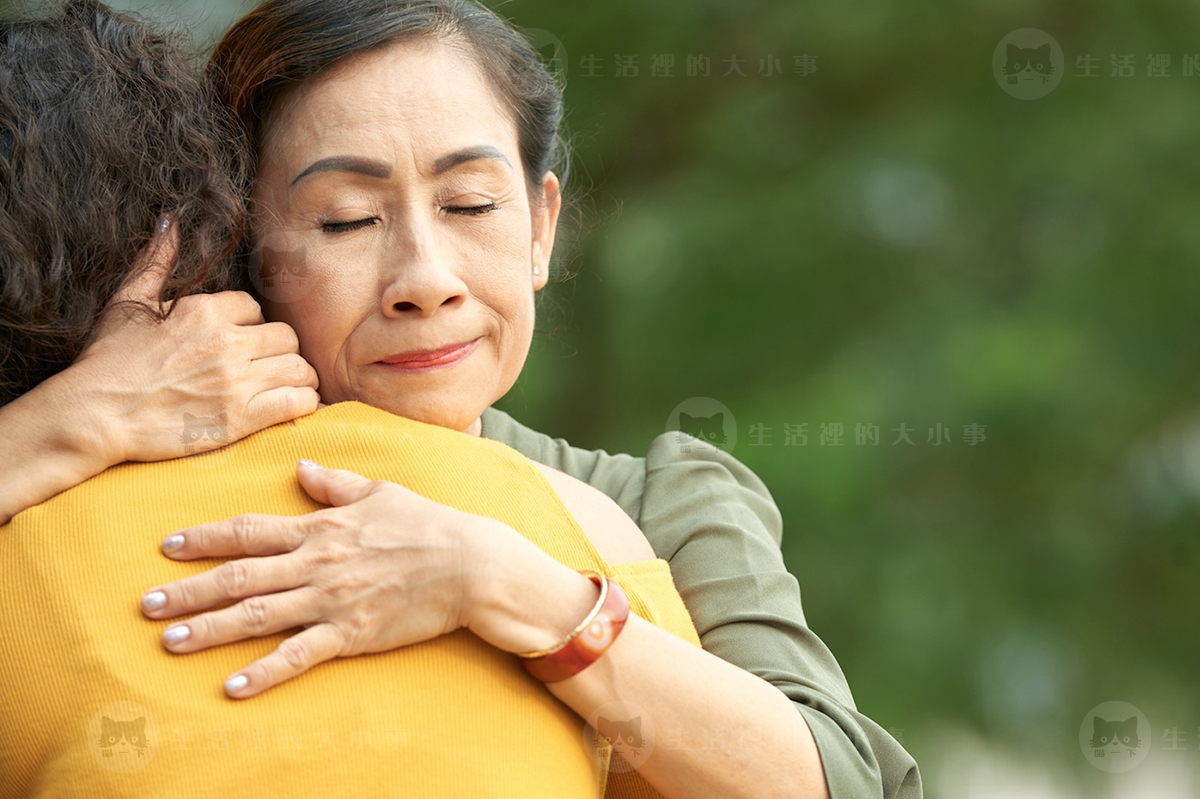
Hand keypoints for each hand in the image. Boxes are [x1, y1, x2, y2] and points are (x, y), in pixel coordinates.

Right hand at [64, 217, 319, 464]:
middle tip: (268, 363)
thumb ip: (156, 261)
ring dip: (297, 375)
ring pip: (298, 367)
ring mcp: (236, 382)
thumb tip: (170, 220)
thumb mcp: (128, 302)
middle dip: (280, 348)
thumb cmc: (107, 362)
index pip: (254, 307)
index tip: (241, 339)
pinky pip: (298, 402)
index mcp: (204, 311)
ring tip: (287, 383)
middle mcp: (226, 343)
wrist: (93, 416)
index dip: (251, 323)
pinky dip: (305, 402)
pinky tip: (297, 403)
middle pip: (285, 336)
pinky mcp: (240, 419)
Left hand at [138, 461, 505, 697]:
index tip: (167, 546)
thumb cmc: (428, 525)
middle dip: (190, 590)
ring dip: (211, 629)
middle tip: (146, 604)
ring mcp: (332, 600)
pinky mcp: (351, 633)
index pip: (250, 531)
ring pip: (259, 616)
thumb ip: (335, 484)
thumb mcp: (380, 492)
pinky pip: (300, 655)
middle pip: (240, 576)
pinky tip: (232, 686)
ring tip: (170, 642)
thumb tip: (299, 469)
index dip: (205, 538)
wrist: (470, 564)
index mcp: (321, 528)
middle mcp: (317, 564)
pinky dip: (264, 671)